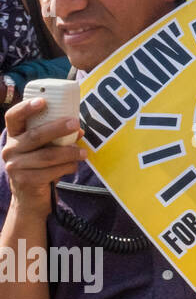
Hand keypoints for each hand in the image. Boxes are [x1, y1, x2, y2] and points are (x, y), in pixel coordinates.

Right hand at [2, 98, 82, 219]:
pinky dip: (66, 168)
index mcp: (15, 136)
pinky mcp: (24, 181)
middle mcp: (10, 149)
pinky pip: (50, 172)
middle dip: (58, 128)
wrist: (30, 197)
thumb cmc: (41, 166)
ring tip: (83, 152)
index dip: (26, 108)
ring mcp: (15, 166)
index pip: (13, 117)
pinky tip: (73, 166)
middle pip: (35, 136)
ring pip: (47, 156)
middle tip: (76, 124)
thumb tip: (78, 130)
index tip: (43, 101)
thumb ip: (59, 138)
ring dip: (69, 153)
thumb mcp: (46, 149)